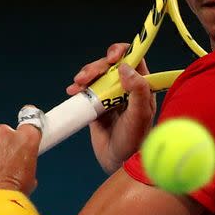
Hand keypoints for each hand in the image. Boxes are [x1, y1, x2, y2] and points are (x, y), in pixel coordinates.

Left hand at [0, 124, 40, 210]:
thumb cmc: (11, 195)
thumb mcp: (30, 179)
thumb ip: (24, 164)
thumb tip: (19, 167)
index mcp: (25, 139)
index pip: (30, 120)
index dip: (25, 126)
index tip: (23, 130)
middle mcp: (4, 133)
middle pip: (2, 133)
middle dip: (1, 146)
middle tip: (1, 165)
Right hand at [66, 43, 155, 173]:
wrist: (119, 162)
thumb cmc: (135, 140)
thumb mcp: (140, 115)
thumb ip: (138, 90)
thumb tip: (125, 69)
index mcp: (141, 86)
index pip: (134, 59)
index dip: (122, 52)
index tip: (111, 58)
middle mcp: (126, 88)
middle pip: (110, 65)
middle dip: (97, 66)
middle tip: (86, 76)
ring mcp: (110, 96)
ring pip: (97, 75)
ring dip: (85, 75)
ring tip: (77, 85)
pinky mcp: (96, 105)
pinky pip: (86, 90)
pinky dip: (78, 87)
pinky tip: (72, 91)